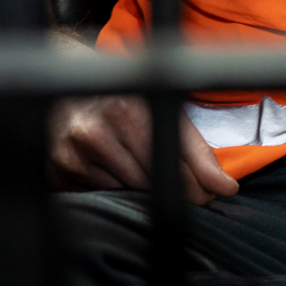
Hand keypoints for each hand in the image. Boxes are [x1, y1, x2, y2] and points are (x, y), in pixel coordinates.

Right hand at [46, 94, 238, 206]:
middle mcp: (97, 132)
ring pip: (125, 194)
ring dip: (144, 196)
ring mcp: (74, 154)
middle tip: (190, 196)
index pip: (169, 162)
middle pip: (148, 184)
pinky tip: (119, 176)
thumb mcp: (164, 111)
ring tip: (151, 181)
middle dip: (174, 194)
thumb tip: (226, 188)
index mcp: (128, 112)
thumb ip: (196, 150)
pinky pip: (99, 197)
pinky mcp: (59, 172)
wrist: (70, 88)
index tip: (211, 196)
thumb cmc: (126, 102)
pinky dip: (116, 193)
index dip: (194, 185)